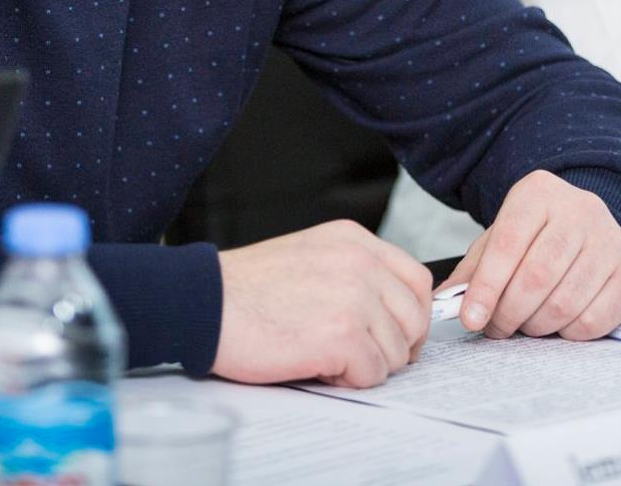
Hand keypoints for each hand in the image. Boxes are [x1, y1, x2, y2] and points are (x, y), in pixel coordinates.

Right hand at [212, 219, 431, 387]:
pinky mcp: (343, 335)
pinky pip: (372, 373)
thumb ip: (353, 272)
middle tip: (360, 356)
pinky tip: (317, 365)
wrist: (204, 303)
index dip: (410, 315)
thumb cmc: (246, 288)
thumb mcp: (309, 255)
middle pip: (413, 318)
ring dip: (366, 364)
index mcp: (354, 240)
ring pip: (396, 351)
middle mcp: (361, 263)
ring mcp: (355, 298)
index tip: (395, 334)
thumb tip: (389, 310)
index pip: (416, 279)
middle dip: (394, 345)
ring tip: (326, 356)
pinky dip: (349, 380)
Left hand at [446, 170, 620, 340]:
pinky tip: (559, 322)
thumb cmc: (537, 236)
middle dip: (509, 313)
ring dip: (537, 326)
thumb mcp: (501, 237)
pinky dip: (568, 333)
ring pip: (565, 303)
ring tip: (526, 324)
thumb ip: (474, 269)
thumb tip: (444, 303)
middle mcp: (582, 211)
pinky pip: (594, 320)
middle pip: (537, 277)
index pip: (508, 243)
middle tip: (497, 328)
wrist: (588, 223)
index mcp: (540, 193)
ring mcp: (612, 241)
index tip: (471, 318)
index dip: (486, 287)